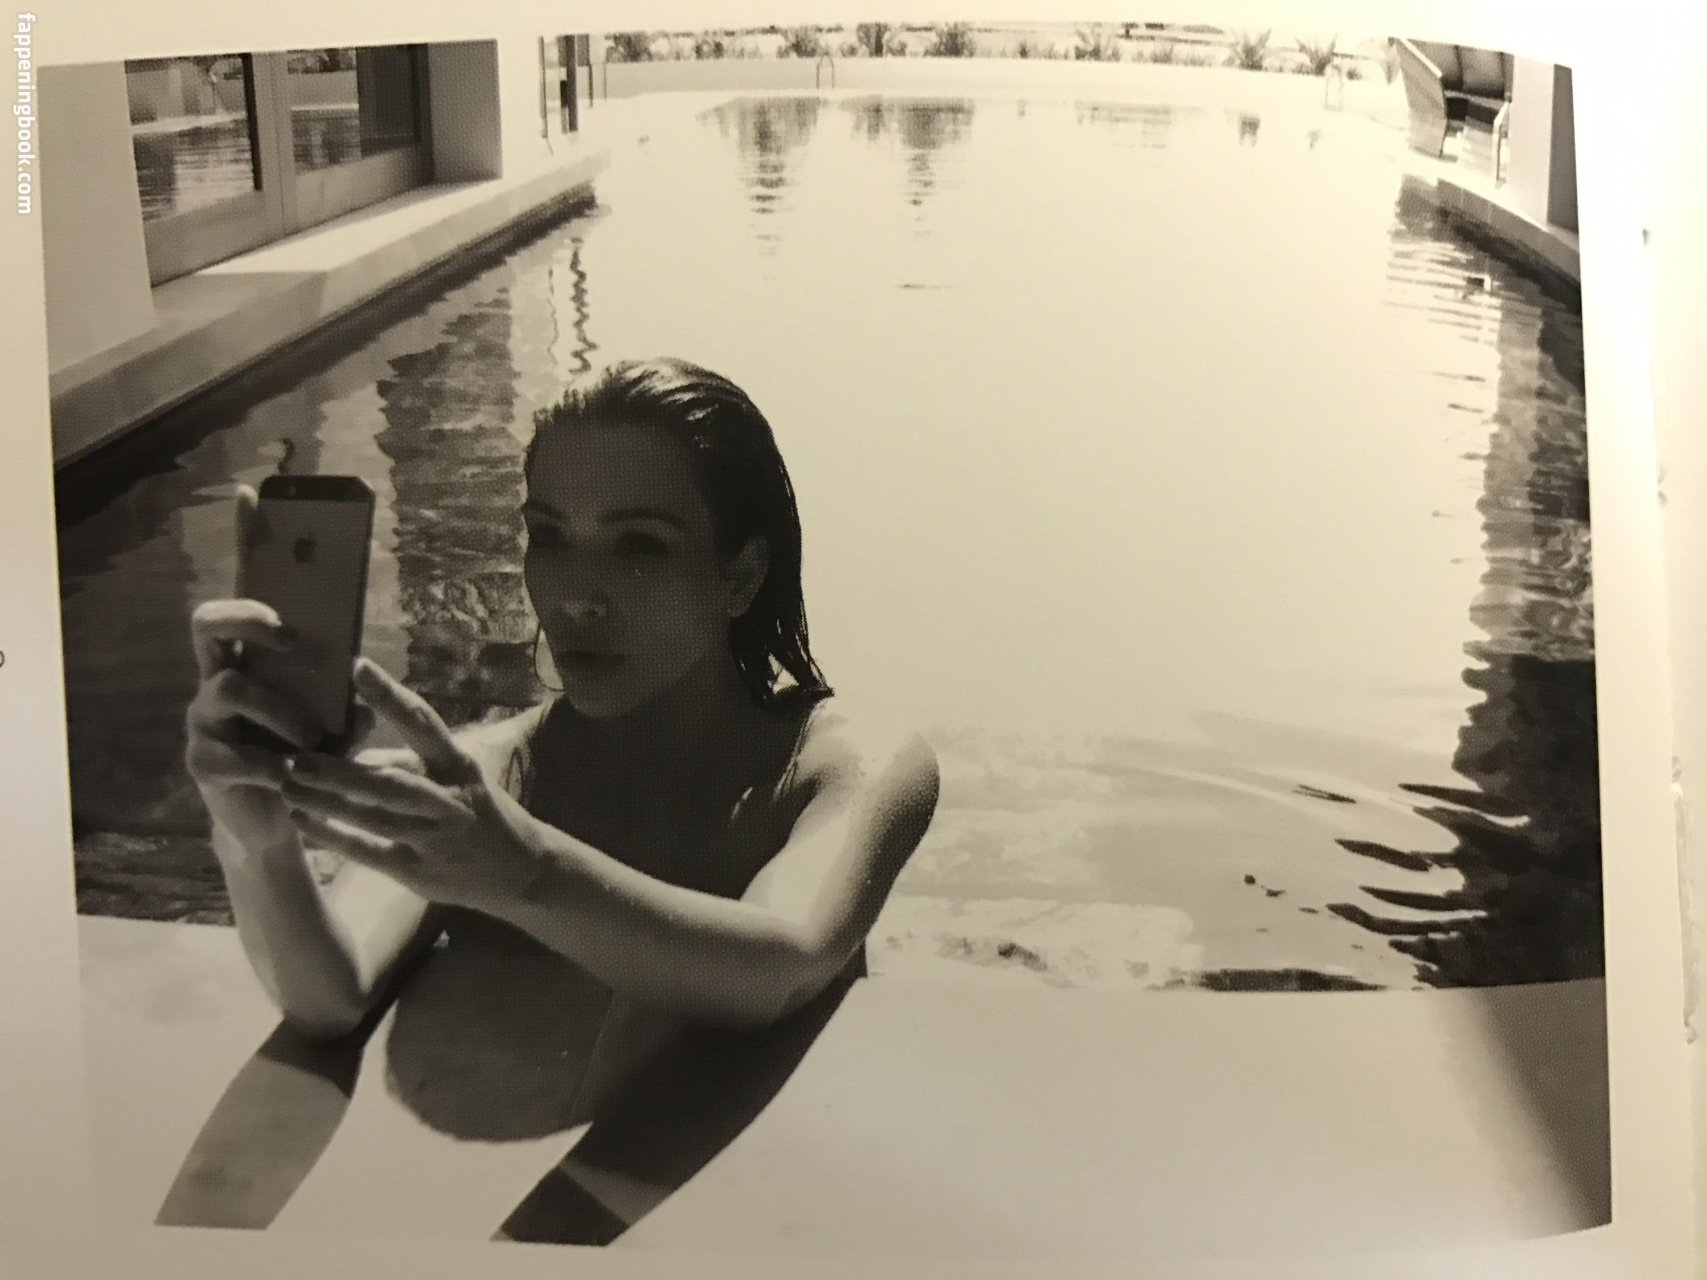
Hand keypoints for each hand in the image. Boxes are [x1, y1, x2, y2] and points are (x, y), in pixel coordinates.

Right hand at [186, 485, 375, 845]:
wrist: (279, 821)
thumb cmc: (308, 754)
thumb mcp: (334, 715)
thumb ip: (347, 690)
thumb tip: (362, 671)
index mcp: (251, 658)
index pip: (245, 589)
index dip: (246, 544)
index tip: (254, 496)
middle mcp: (217, 677)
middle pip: (209, 620)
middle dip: (249, 617)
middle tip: (289, 635)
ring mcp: (203, 719)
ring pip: (234, 688)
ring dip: (286, 712)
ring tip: (316, 737)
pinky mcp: (204, 764)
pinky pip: (239, 754)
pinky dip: (276, 766)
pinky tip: (293, 779)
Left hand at [279, 658, 545, 912]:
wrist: (519, 869)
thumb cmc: (478, 811)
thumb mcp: (455, 776)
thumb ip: (408, 762)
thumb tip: (353, 750)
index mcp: (458, 766)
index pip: (423, 723)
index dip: (391, 696)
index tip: (357, 667)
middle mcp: (448, 801)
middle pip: (389, 782)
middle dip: (339, 771)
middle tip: (295, 757)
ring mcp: (434, 839)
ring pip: (373, 817)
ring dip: (325, 801)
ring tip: (286, 786)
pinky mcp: (419, 872)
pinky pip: (368, 851)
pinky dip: (333, 835)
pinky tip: (302, 821)